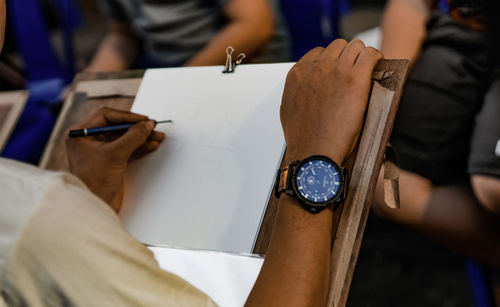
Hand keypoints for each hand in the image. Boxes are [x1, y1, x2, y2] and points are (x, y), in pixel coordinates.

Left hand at [66, 107, 164, 211]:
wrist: (94, 207)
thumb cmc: (93, 182)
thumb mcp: (115, 154)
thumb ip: (133, 137)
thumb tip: (147, 124)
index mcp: (80, 133)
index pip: (106, 116)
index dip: (127, 117)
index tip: (143, 120)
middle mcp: (89, 140)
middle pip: (117, 126)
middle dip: (137, 128)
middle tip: (152, 128)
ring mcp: (100, 151)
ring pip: (124, 137)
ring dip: (141, 137)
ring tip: (157, 137)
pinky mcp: (110, 161)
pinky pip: (127, 148)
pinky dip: (139, 146)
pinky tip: (151, 145)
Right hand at [280, 39, 381, 164]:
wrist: (314, 151)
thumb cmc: (303, 138)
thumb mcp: (289, 109)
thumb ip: (298, 92)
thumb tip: (306, 92)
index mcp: (298, 73)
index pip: (318, 53)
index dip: (331, 62)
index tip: (338, 72)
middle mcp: (316, 66)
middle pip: (338, 46)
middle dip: (348, 57)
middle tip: (355, 72)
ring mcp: (336, 69)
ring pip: (355, 47)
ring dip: (362, 57)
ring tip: (368, 71)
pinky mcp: (355, 77)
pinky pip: (371, 54)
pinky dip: (376, 59)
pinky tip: (378, 69)